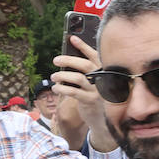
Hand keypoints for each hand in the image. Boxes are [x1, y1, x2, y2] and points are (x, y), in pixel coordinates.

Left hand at [54, 36, 113, 151]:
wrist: (101, 120)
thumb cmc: (94, 97)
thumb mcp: (93, 84)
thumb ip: (86, 72)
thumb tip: (67, 60)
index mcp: (104, 72)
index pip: (95, 55)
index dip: (83, 46)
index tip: (72, 38)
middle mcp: (103, 80)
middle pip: (85, 65)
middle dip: (68, 60)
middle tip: (56, 60)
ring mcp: (98, 91)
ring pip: (77, 78)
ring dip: (62, 75)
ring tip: (54, 76)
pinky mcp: (90, 101)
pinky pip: (72, 91)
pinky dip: (61, 89)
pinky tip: (56, 88)